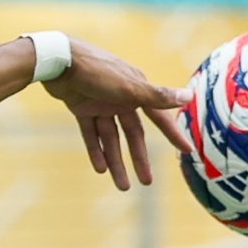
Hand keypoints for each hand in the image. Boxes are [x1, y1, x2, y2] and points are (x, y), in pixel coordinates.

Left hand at [42, 39, 191, 191]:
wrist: (58, 60)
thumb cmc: (98, 71)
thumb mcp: (130, 87)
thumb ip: (158, 96)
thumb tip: (189, 96)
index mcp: (136, 91)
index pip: (159, 118)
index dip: (172, 134)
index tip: (186, 151)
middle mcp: (121, 98)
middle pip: (133, 134)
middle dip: (139, 158)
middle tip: (147, 182)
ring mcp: (100, 103)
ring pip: (111, 138)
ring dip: (116, 161)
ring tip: (122, 186)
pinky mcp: (81, 107)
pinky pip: (91, 133)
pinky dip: (96, 150)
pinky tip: (100, 169)